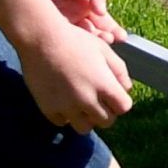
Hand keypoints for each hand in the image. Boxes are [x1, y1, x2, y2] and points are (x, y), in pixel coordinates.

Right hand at [12, 15, 136, 131]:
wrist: (41, 38)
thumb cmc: (74, 40)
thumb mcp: (104, 50)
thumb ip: (120, 71)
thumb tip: (126, 89)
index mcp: (103, 84)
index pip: (124, 107)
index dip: (120, 101)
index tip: (113, 95)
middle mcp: (86, 99)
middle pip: (106, 122)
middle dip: (106, 112)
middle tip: (97, 99)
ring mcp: (66, 106)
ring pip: (84, 128)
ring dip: (86, 118)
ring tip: (81, 103)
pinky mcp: (48, 109)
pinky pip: (62, 122)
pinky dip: (65, 115)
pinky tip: (64, 100)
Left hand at [33, 0, 122, 40]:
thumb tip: (103, 11)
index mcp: (86, 2)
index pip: (102, 20)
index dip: (112, 28)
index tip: (120, 36)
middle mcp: (75, 13)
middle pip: (92, 31)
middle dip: (103, 38)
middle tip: (109, 41)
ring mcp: (62, 20)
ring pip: (79, 36)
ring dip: (90, 42)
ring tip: (98, 43)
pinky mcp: (48, 23)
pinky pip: (62, 35)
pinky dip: (71, 41)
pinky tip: (79, 43)